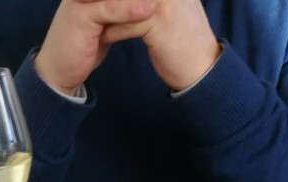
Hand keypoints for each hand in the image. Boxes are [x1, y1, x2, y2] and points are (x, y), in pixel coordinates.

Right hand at [35, 0, 156, 94]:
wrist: (58, 71)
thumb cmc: (82, 48)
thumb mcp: (105, 26)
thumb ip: (120, 13)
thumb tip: (145, 8)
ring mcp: (82, 1)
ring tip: (162, 1)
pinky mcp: (81, 16)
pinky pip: (109, 9)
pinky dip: (129, 10)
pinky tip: (148, 11)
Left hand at [102, 0, 220, 90]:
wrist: (203, 68)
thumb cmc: (183, 41)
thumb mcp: (168, 11)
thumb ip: (150, 3)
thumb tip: (123, 2)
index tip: (94, 4)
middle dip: (104, 1)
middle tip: (84, 7)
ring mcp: (163, 1)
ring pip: (121, 4)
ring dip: (103, 13)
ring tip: (91, 22)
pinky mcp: (157, 21)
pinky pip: (125, 23)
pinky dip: (112, 31)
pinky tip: (103, 37)